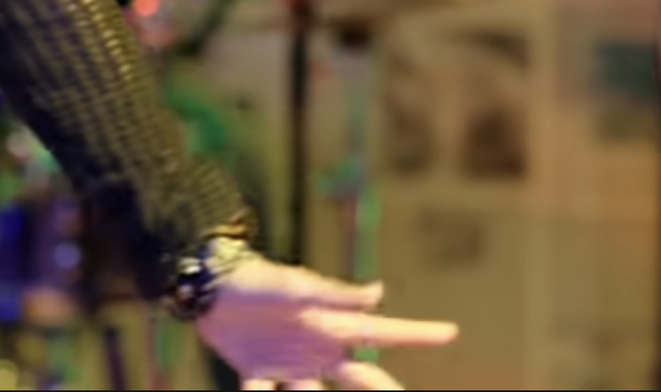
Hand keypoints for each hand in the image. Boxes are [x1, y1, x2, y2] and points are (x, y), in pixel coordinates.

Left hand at [197, 257, 458, 389]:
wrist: (209, 286)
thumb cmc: (259, 281)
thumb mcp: (297, 288)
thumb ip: (337, 295)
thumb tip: (379, 293)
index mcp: (333, 325)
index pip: (384, 333)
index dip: (417, 335)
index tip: (451, 332)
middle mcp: (319, 348)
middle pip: (363, 380)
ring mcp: (290, 365)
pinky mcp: (257, 372)